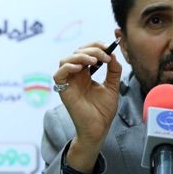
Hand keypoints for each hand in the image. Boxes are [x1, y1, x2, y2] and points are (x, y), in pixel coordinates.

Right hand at [53, 41, 122, 172]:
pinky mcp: (63, 90)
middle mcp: (76, 76)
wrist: (99, 128)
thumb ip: (113, 71)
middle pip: (77, 53)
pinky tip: (80, 69)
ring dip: (81, 56)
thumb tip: (114, 55)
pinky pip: (58, 74)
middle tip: (105, 55)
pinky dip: (68, 67)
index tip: (108, 46)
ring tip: (95, 61)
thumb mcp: (112, 86)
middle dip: (92, 50)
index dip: (95, 46)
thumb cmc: (103, 110)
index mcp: (86, 73)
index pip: (86, 53)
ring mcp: (69, 82)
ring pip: (66, 60)